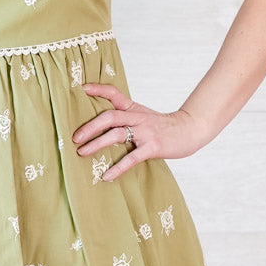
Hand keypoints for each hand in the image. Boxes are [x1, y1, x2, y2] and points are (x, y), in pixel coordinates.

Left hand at [72, 85, 203, 180]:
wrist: (190, 130)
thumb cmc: (163, 126)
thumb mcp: (143, 115)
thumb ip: (125, 116)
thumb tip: (100, 124)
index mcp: (133, 109)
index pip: (114, 93)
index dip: (97, 89)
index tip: (81, 89)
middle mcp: (137, 117)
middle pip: (109, 116)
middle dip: (89, 126)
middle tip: (75, 138)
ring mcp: (145, 132)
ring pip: (116, 134)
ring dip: (97, 144)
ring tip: (82, 153)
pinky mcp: (153, 147)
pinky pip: (132, 158)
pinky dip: (118, 168)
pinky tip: (106, 176)